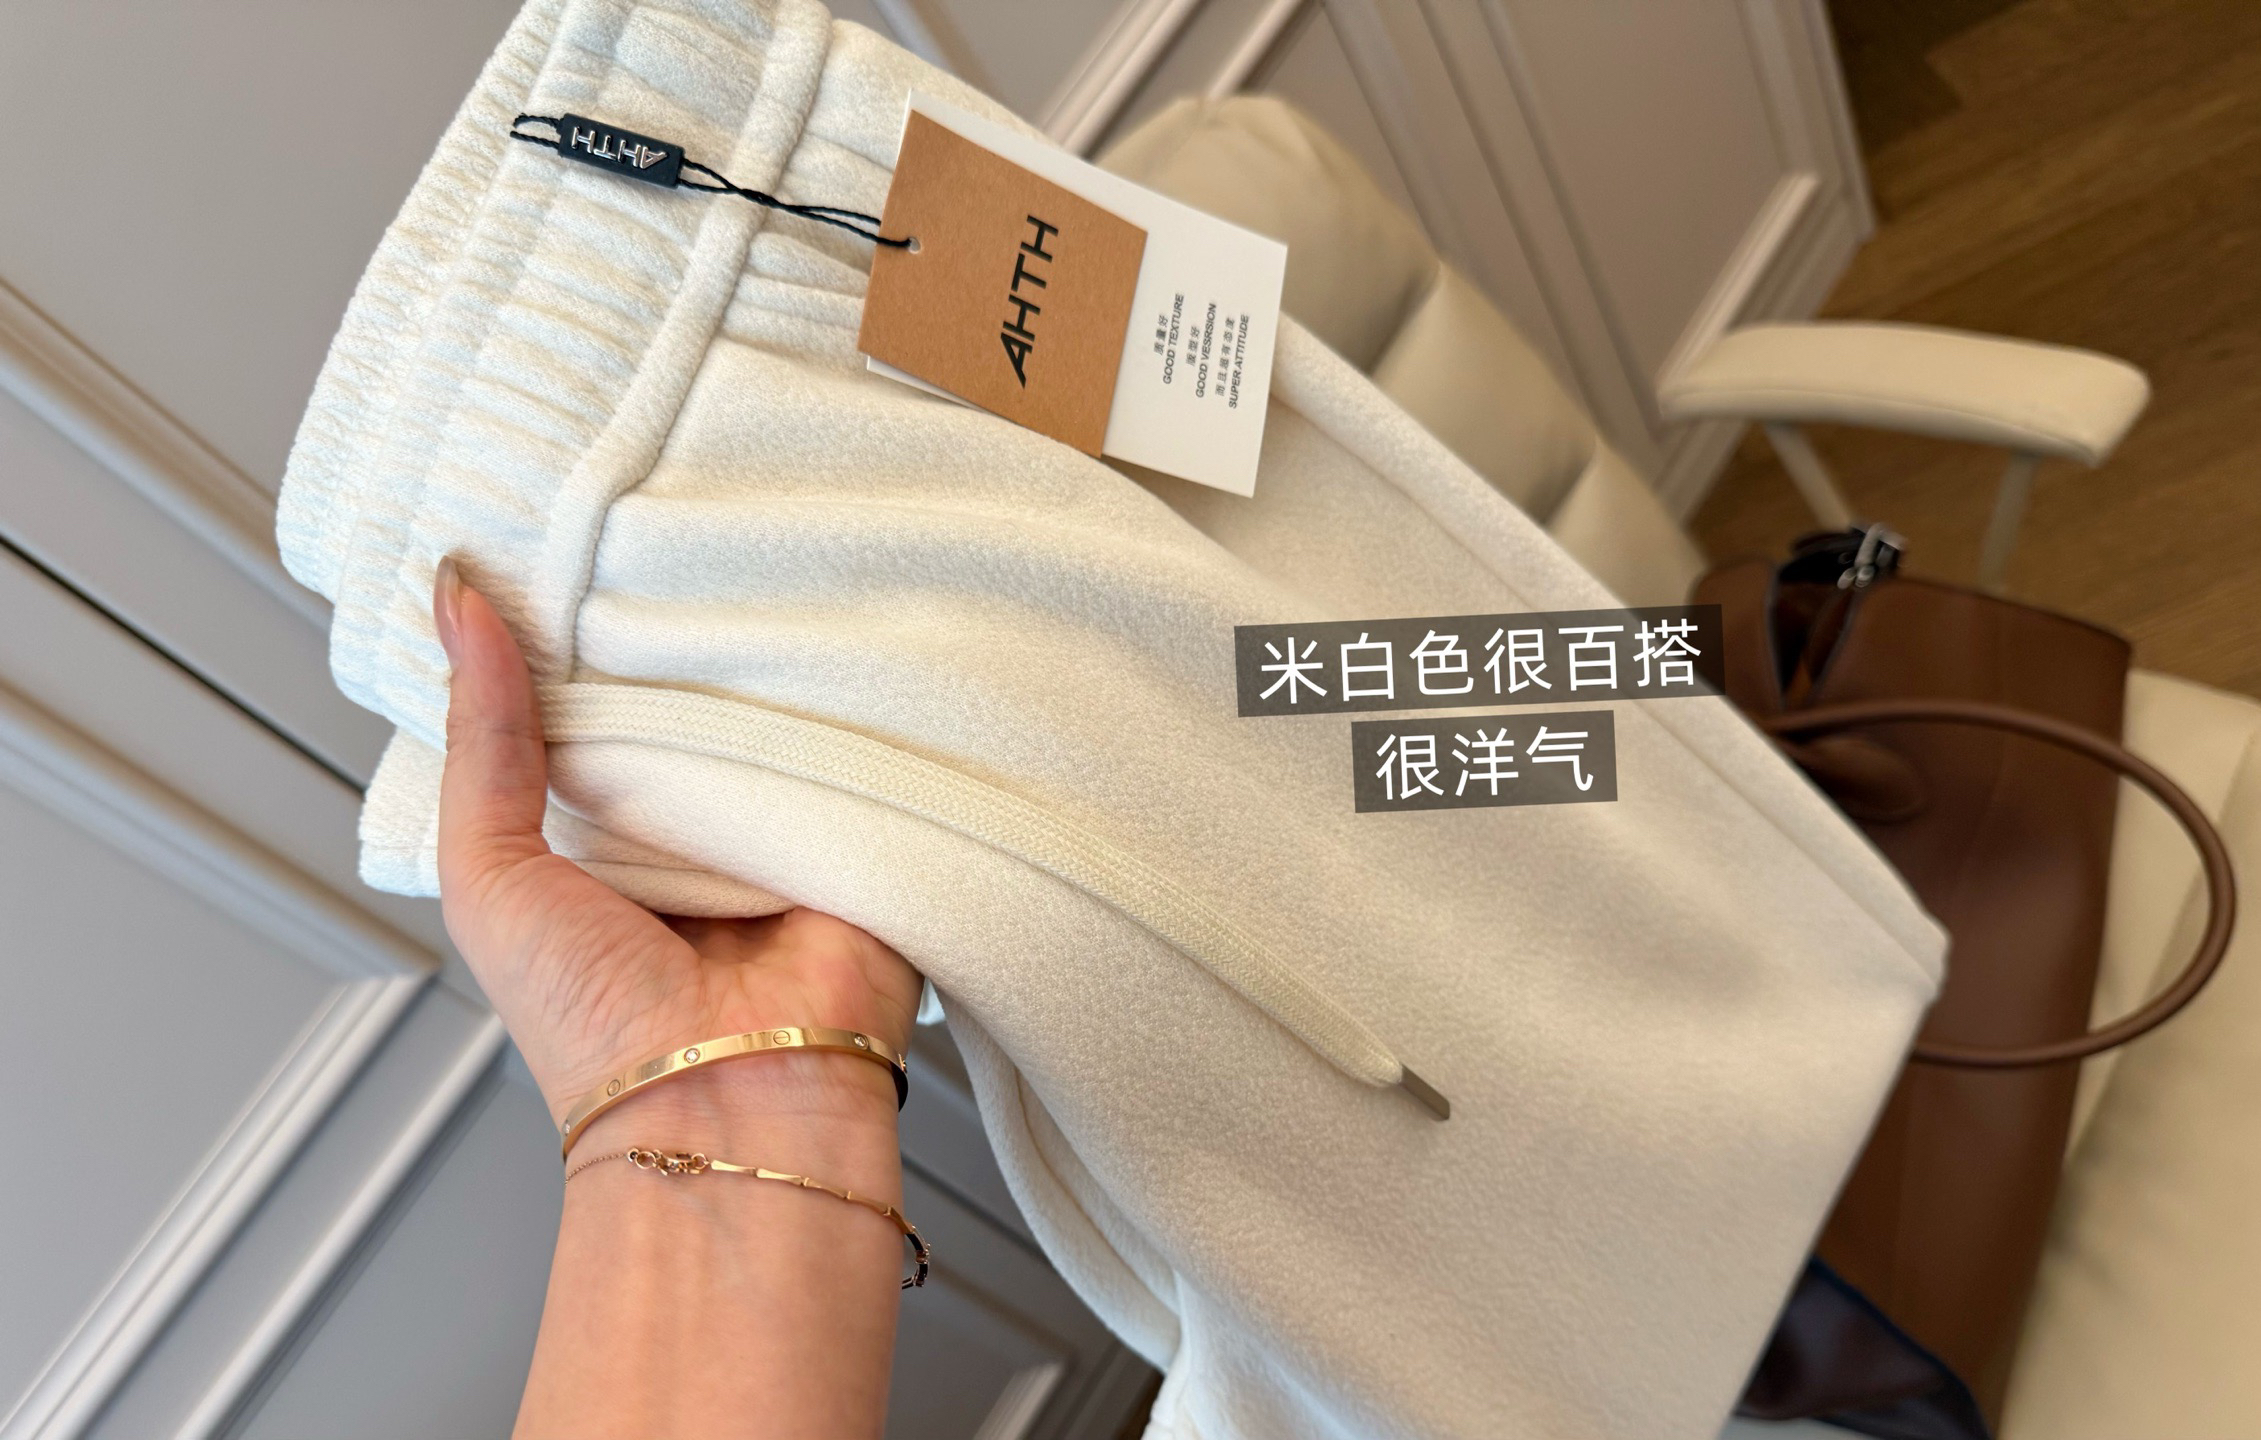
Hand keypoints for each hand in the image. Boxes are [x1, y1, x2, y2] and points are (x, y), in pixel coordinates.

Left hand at [430, 559, 923, 1135]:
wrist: (730, 1103)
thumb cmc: (595, 1025)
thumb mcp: (491, 874)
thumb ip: (480, 742)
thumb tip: (455, 601)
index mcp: (597, 835)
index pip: (586, 704)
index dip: (573, 629)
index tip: (563, 540)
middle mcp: (686, 824)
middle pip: (678, 694)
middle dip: (668, 627)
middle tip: (655, 529)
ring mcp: (772, 823)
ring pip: (764, 706)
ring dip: (754, 655)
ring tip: (737, 564)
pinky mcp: (854, 828)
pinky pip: (849, 743)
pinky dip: (837, 702)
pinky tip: (820, 636)